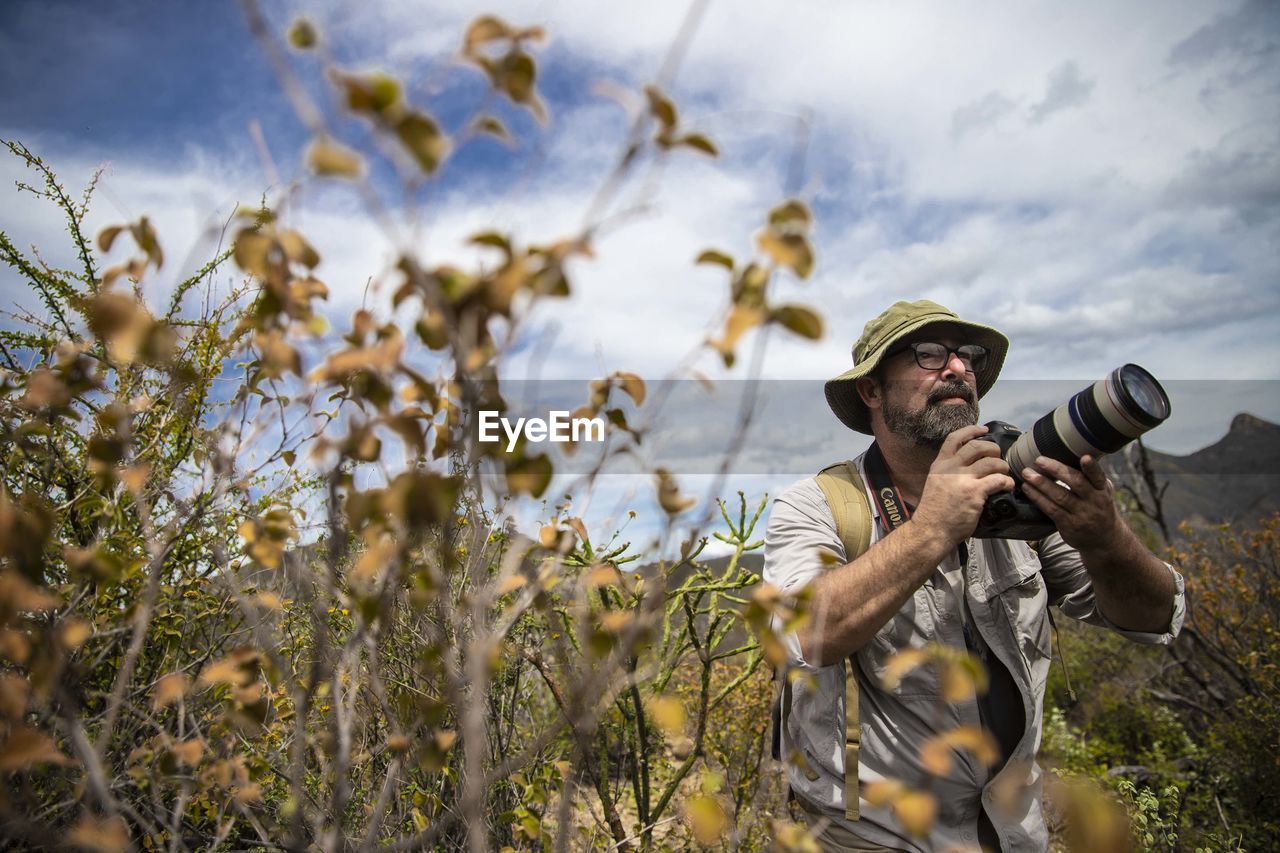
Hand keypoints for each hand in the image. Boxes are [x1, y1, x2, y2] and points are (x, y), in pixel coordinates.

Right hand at [913, 425, 1014, 545]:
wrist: (931, 530)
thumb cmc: (934, 511)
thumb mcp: (935, 483)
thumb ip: (948, 472)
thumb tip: (968, 465)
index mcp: (940, 464)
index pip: (955, 438)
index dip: (972, 430)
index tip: (983, 430)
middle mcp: (951, 468)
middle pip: (977, 446)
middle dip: (993, 449)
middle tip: (998, 457)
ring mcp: (963, 480)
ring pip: (992, 462)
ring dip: (1003, 466)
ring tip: (1004, 474)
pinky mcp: (975, 493)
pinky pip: (998, 480)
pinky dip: (1007, 482)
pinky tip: (1007, 486)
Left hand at [1020, 454, 1121, 550]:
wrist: (1104, 538)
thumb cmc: (1099, 507)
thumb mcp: (1102, 491)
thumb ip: (1091, 476)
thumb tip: (1075, 452)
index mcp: (1102, 489)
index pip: (1098, 477)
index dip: (1092, 468)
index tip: (1084, 457)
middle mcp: (1094, 501)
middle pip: (1076, 483)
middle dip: (1056, 470)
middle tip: (1039, 460)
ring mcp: (1082, 514)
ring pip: (1060, 497)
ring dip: (1041, 483)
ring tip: (1027, 473)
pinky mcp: (1069, 525)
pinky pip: (1051, 509)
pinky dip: (1038, 498)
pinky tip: (1028, 489)